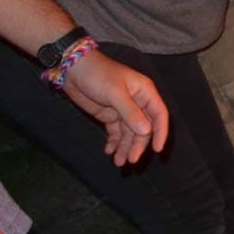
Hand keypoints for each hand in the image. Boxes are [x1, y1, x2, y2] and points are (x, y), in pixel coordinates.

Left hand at [57, 50, 170, 165]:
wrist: (73, 70)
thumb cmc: (99, 75)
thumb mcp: (115, 93)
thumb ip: (130, 112)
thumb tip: (146, 131)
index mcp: (145, 93)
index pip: (159, 115)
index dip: (160, 132)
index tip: (156, 150)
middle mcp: (138, 103)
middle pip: (143, 128)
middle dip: (137, 145)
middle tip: (130, 160)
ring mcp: (123, 110)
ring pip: (129, 133)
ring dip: (125, 147)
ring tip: (119, 163)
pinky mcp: (109, 116)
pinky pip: (116, 133)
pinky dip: (114, 143)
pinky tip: (110, 151)